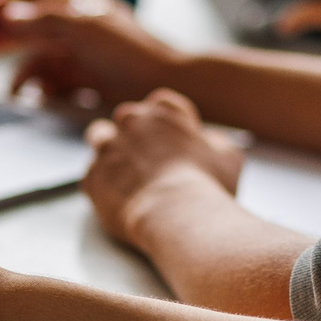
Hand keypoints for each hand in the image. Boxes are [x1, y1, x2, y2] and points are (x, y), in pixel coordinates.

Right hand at [0, 0, 187, 109]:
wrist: (168, 86)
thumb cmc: (134, 53)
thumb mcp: (86, 29)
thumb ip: (46, 19)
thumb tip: (11, 15)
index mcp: (80, 4)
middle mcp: (79, 25)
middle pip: (27, 27)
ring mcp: (82, 53)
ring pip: (37, 58)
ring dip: (22, 73)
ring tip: (13, 92)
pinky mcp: (86, 79)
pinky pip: (52, 81)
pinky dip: (40, 89)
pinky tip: (35, 99)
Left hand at [82, 89, 242, 247]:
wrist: (175, 215)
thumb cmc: (207, 185)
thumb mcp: (228, 157)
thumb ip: (215, 142)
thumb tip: (208, 143)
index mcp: (163, 110)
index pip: (162, 105)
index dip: (168, 125)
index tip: (174, 143)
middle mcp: (130, 121)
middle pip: (127, 119)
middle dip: (136, 135)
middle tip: (149, 159)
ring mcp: (106, 147)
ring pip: (100, 136)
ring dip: (110, 150)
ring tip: (124, 173)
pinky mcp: (92, 175)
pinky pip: (92, 174)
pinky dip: (102, 182)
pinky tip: (118, 197)